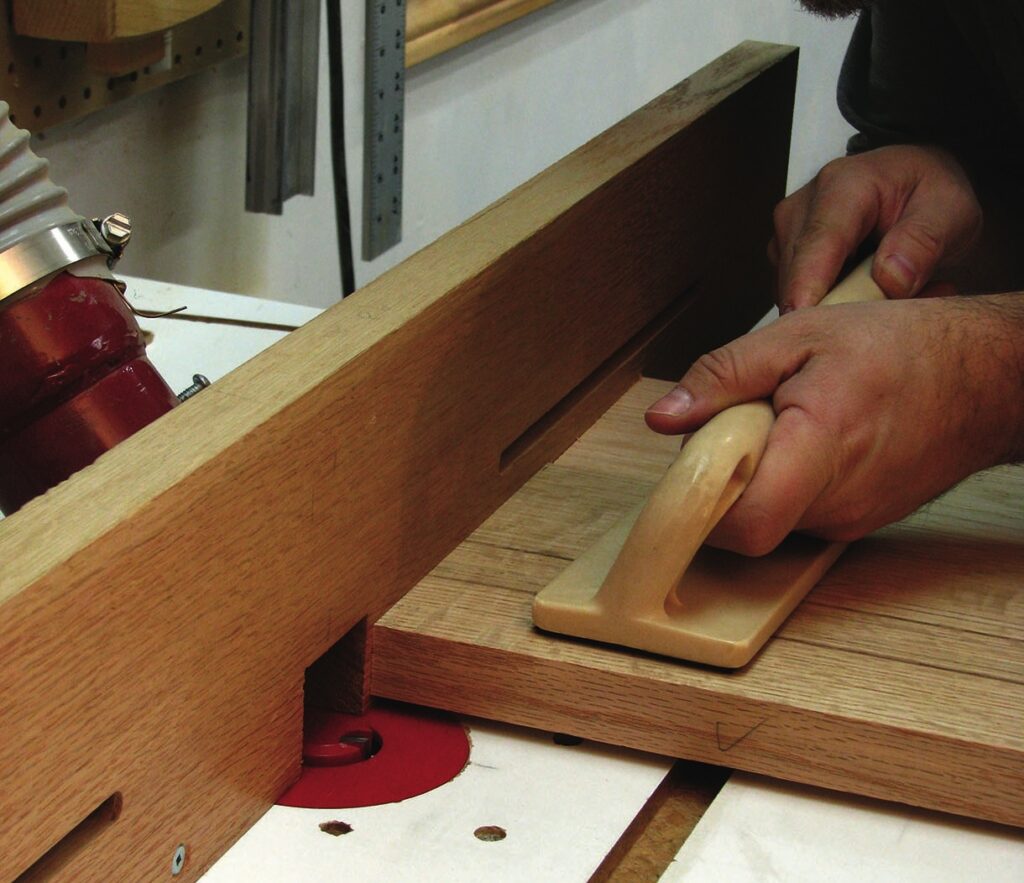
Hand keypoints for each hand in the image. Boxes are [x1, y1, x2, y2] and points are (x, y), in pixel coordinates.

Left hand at [645, 294, 1023, 554]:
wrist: (987, 379)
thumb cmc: (905, 348)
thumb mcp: (800, 334)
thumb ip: (723, 375)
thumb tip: (664, 416)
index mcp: (820, 448)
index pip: (744, 523)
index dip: (701, 504)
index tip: (691, 463)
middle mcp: (836, 502)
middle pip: (741, 518)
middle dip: (721, 474)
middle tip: (740, 420)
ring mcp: (849, 521)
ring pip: (766, 516)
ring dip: (753, 474)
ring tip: (783, 420)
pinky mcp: (856, 526)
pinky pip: (795, 513)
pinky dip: (783, 480)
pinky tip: (806, 439)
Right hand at [771, 145, 982, 310]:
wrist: (911, 191)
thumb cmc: (928, 196)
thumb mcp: (951, 210)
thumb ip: (923, 242)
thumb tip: (890, 278)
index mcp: (843, 186)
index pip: (819, 243)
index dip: (810, 285)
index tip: (809, 322)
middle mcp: (802, 208)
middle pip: (801, 276)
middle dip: (841, 307)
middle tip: (903, 307)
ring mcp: (786, 235)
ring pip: (795, 293)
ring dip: (839, 310)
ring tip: (891, 296)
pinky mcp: (783, 260)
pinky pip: (798, 298)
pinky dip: (830, 309)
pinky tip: (866, 297)